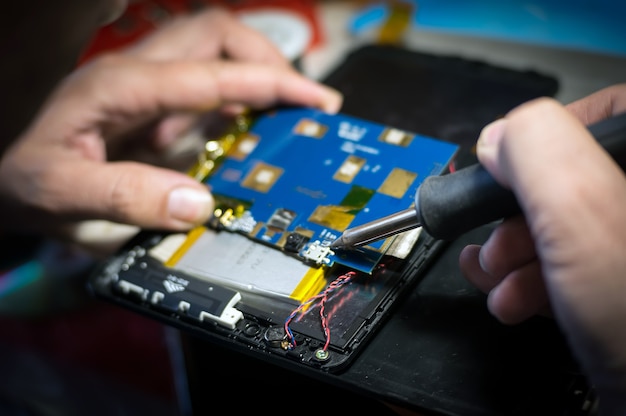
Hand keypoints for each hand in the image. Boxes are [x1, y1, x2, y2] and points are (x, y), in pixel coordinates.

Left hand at [0, 7, 341, 248]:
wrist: (7, 180)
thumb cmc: (27, 183)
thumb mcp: (62, 196)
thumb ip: (124, 197)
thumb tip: (198, 202)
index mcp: (118, 86)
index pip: (208, 71)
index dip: (268, 83)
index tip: (314, 102)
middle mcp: (137, 74)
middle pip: (216, 35)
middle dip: (268, 61)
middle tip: (305, 103)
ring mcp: (147, 88)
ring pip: (215, 51)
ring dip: (257, 74)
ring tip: (291, 112)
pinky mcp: (155, 106)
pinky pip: (209, 87)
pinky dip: (241, 101)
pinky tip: (253, 129)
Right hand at [459, 83, 625, 410]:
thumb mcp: (584, 217)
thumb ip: (539, 152)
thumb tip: (501, 137)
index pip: (608, 108)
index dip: (545, 136)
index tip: (509, 170)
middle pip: (575, 175)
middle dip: (516, 212)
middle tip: (499, 239)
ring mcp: (624, 246)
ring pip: (565, 224)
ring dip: (512, 252)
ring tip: (496, 278)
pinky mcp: (615, 284)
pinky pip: (569, 262)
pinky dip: (530, 279)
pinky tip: (512, 300)